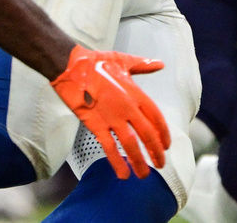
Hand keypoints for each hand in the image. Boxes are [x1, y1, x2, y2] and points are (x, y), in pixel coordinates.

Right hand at [50, 45, 169, 178]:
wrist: (70, 67)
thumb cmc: (95, 62)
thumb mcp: (123, 61)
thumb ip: (143, 65)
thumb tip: (160, 64)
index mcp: (135, 92)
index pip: (156, 117)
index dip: (163, 133)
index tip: (166, 145)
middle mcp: (126, 107)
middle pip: (147, 134)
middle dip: (156, 152)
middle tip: (160, 164)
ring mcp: (111, 117)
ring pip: (130, 144)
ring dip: (139, 162)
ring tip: (143, 175)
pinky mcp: (95, 124)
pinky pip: (109, 147)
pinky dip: (117, 162)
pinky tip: (123, 174)